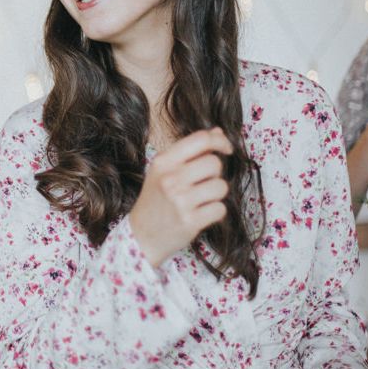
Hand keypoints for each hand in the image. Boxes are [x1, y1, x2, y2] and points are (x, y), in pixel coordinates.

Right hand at [129, 128, 231, 266]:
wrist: (141, 235)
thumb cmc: (156, 199)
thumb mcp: (164, 170)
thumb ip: (190, 151)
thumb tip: (218, 132)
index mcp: (163, 161)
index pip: (200, 139)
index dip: (220, 141)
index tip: (226, 149)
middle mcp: (170, 179)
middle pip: (214, 163)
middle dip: (215, 173)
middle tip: (202, 183)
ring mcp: (180, 201)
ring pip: (221, 186)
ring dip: (216, 194)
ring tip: (200, 200)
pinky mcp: (190, 221)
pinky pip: (220, 209)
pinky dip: (215, 212)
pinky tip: (200, 214)